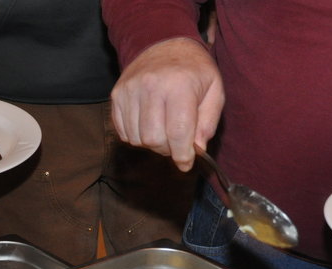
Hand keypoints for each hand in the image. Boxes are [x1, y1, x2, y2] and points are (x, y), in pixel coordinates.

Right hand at [110, 37, 224, 171]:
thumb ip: (208, 121)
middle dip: (167, 149)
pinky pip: (123, 132)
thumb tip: (197, 149)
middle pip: (154, 139)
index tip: (185, 163)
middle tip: (176, 142)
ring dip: (151, 143)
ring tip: (162, 130)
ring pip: (137, 139)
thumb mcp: (214, 89)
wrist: (163, 43)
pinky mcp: (117, 95)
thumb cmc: (192, 70)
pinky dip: (136, 136)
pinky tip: (148, 124)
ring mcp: (130, 90)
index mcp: (180, 85)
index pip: (178, 132)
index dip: (182, 155)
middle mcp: (151, 87)